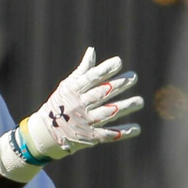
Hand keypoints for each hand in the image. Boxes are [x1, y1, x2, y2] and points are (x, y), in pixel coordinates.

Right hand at [20, 47, 142, 160]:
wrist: (47, 131)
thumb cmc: (61, 102)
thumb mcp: (68, 86)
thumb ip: (83, 71)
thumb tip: (92, 50)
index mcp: (73, 91)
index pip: (90, 78)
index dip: (104, 70)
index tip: (119, 61)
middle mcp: (78, 105)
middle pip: (101, 94)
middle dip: (118, 85)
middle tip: (134, 77)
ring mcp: (84, 122)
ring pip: (107, 113)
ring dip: (125, 108)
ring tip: (140, 101)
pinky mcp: (90, 137)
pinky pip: (108, 134)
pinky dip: (122, 132)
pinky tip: (136, 128)